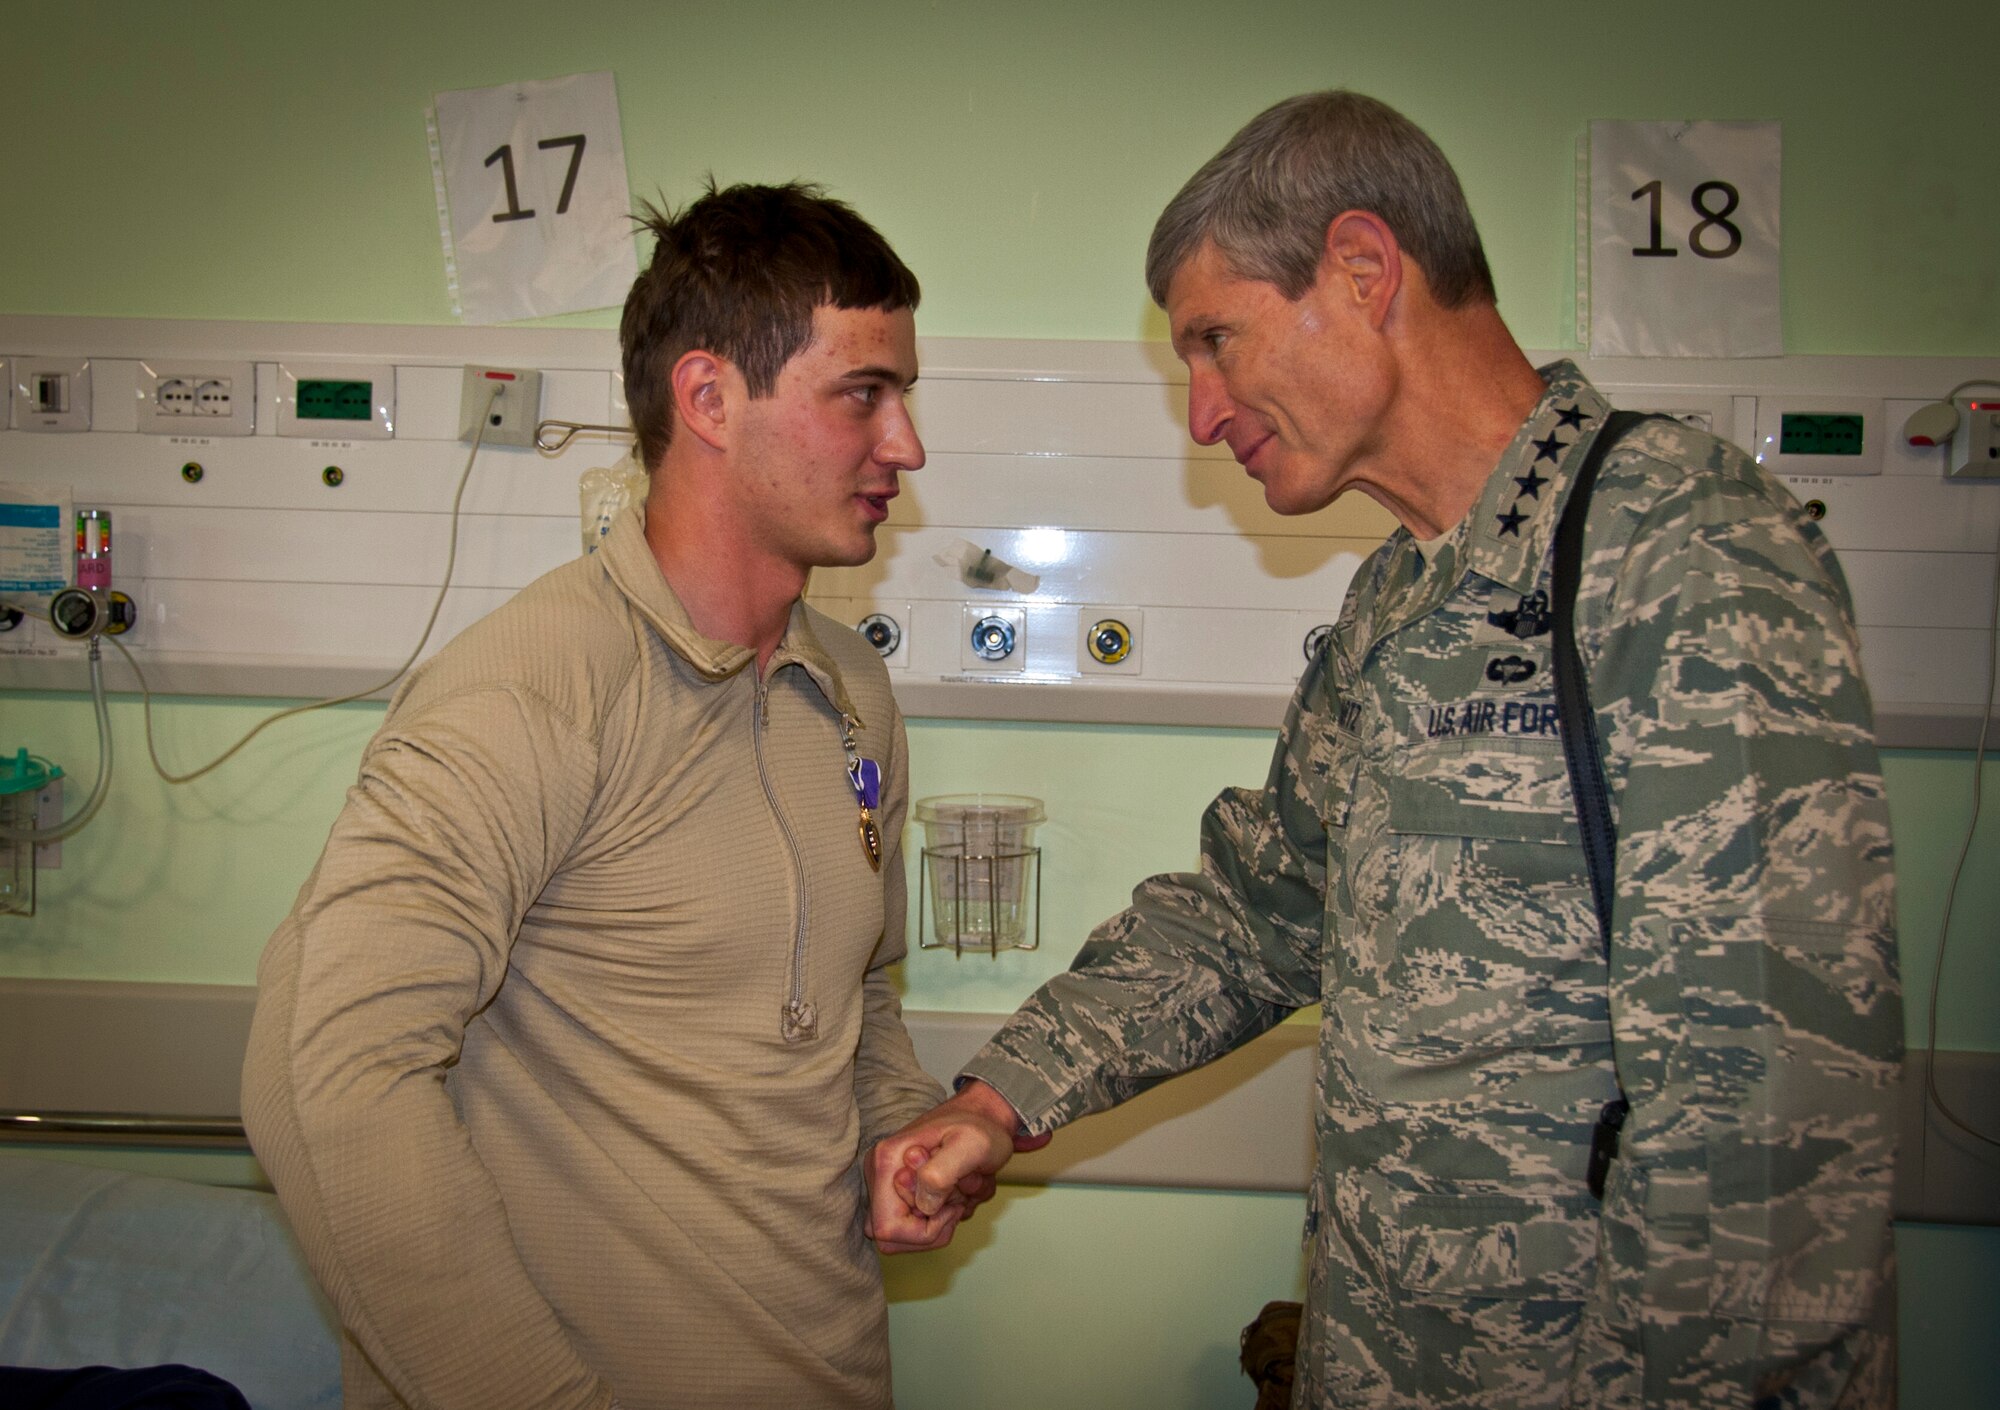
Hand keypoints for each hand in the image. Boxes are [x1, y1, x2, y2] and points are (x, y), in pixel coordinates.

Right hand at [864, 1080, 1048, 1253]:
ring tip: (960, 1190)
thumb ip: (940, 1174)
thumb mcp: (970, 1145)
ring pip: (907, 1236)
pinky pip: (917, 1227)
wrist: (983, 1117)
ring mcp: (889, 1186)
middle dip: (933, 1227)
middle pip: (893, 1238)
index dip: (924, 1230)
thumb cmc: (979, 1127)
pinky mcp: (901, 1194)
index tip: (951, 1206)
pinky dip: (943, 1218)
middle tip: (958, 1199)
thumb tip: (922, 1205)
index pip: (887, 1229)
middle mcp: (880, 1175)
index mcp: (887, 1162)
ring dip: (941, 1222)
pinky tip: (958, 1192)